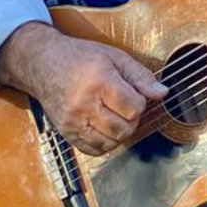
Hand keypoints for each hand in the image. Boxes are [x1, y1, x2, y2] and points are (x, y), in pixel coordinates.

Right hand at [0, 22, 167, 154]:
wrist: (43, 63)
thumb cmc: (79, 57)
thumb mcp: (114, 57)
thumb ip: (140, 76)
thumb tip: (163, 93)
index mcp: (99, 82)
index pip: (134, 108)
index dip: (140, 103)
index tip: (133, 94)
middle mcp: (84, 104)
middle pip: (124, 128)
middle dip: (132, 120)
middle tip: (126, 106)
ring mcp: (73, 120)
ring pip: (110, 142)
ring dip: (120, 132)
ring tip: (115, 116)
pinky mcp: (66, 132)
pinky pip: (93, 149)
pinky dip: (105, 143)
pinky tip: (104, 127)